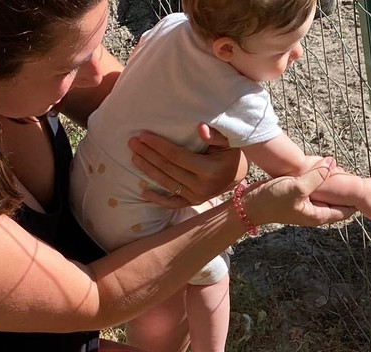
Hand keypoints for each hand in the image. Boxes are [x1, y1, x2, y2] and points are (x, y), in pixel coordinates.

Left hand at [128, 124, 247, 209]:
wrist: (238, 175)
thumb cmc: (231, 154)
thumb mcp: (228, 141)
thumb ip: (215, 135)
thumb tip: (200, 128)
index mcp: (208, 170)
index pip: (177, 156)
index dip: (159, 146)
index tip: (143, 136)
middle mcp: (201, 186)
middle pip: (168, 168)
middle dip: (148, 155)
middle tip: (132, 142)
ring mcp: (196, 197)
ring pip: (167, 183)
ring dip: (148, 170)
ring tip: (133, 157)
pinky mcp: (194, 203)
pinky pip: (173, 203)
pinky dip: (158, 200)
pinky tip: (143, 192)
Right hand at [243, 159, 353, 227]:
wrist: (249, 205)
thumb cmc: (272, 200)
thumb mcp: (296, 187)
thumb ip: (316, 176)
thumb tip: (332, 163)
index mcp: (319, 215)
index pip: (347, 210)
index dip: (357, 200)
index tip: (365, 187)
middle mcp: (315, 212)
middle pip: (339, 202)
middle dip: (347, 191)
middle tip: (355, 174)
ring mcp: (307, 205)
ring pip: (327, 194)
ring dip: (334, 184)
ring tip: (342, 170)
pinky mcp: (299, 197)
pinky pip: (316, 189)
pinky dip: (321, 180)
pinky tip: (323, 169)